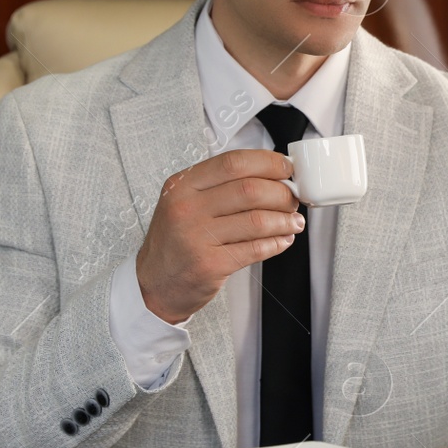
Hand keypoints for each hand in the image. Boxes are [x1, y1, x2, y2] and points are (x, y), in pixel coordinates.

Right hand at [135, 148, 305, 323]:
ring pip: (257, 220)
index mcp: (182, 186)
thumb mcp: (184, 203)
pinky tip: (282, 240)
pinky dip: (277, 243)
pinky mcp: (209, 265)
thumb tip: (272, 176)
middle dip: (282, 193)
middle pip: (250, 190)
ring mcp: (196, 237)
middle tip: (293, 199)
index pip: (233, 163)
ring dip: (284, 220)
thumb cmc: (176, 242)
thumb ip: (220, 187)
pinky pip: (255, 249)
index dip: (268, 163)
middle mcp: (186, 208)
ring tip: (293, 221)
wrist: (153, 285)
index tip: (286, 168)